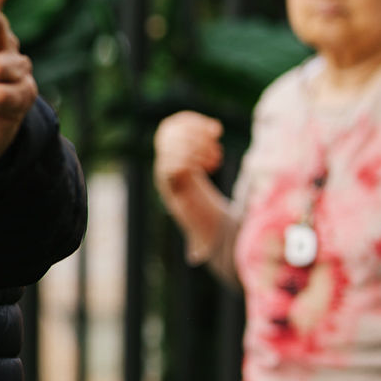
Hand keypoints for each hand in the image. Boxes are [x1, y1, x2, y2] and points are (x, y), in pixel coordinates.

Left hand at [153, 111, 227, 262]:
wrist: (187, 192)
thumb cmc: (197, 210)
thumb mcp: (198, 222)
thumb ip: (198, 238)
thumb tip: (197, 258)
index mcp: (169, 184)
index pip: (172, 166)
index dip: (192, 162)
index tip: (214, 164)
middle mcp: (164, 164)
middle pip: (174, 145)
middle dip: (198, 146)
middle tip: (216, 154)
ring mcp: (168, 149)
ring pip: (175, 130)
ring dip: (199, 132)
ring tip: (216, 141)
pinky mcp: (175, 137)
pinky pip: (180, 122)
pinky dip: (197, 122)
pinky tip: (216, 129)